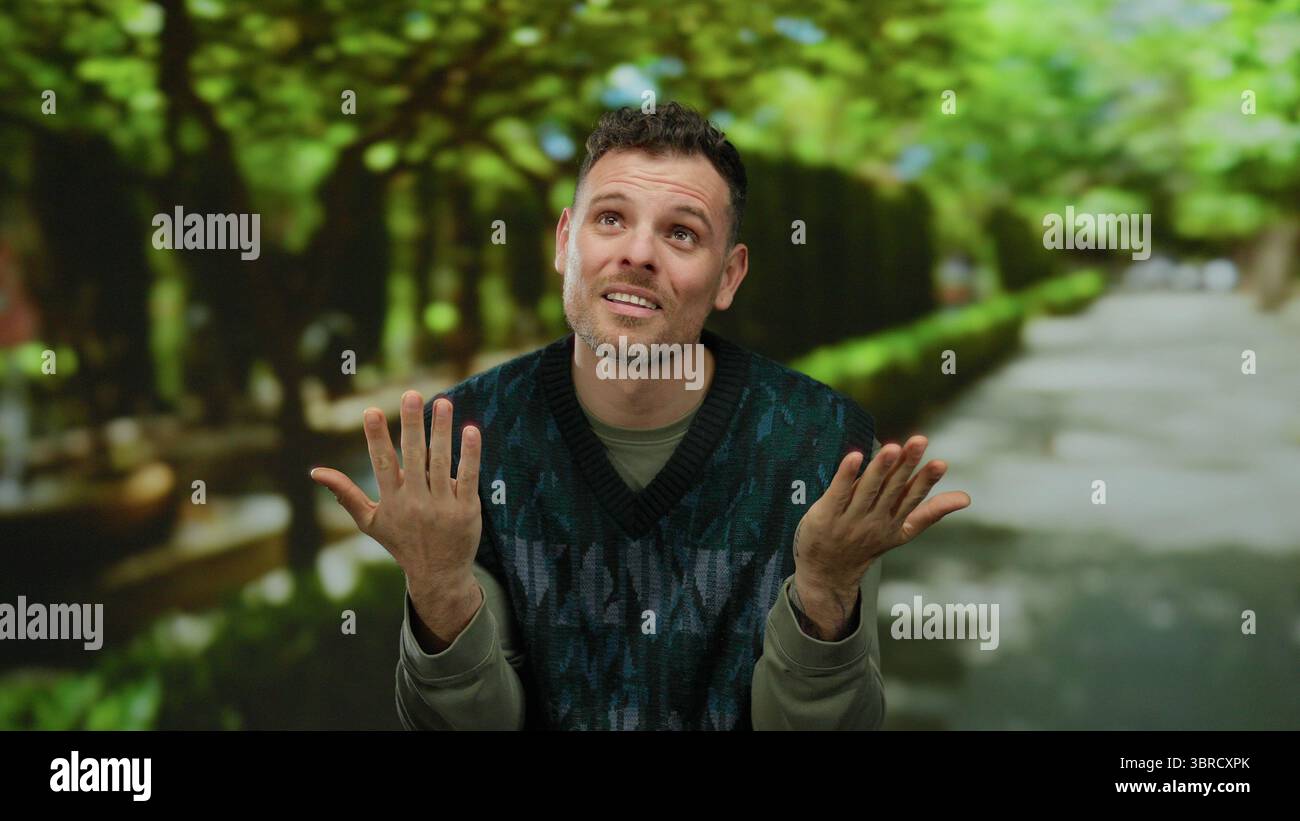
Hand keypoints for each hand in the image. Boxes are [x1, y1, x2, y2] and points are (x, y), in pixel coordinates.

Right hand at [309, 392, 481, 594]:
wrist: (438, 574)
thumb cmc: (401, 542)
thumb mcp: (369, 522)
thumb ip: (345, 494)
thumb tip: (315, 472)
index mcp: (391, 501)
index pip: (382, 463)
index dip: (376, 437)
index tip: (371, 410)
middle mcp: (416, 501)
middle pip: (414, 456)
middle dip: (411, 424)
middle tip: (411, 394)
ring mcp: (442, 505)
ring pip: (441, 462)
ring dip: (442, 430)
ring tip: (443, 402)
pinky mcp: (467, 509)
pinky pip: (469, 476)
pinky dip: (470, 454)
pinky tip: (470, 430)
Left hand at [793, 434, 970, 607]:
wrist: (828, 573)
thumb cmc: (868, 543)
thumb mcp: (903, 532)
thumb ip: (931, 512)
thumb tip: (966, 498)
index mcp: (895, 522)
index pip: (913, 497)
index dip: (926, 480)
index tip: (941, 463)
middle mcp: (875, 520)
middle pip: (893, 488)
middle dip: (907, 464)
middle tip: (919, 440)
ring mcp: (850, 519)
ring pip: (868, 489)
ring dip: (881, 467)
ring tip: (892, 447)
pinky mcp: (826, 515)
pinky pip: (838, 492)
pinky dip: (846, 475)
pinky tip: (854, 456)